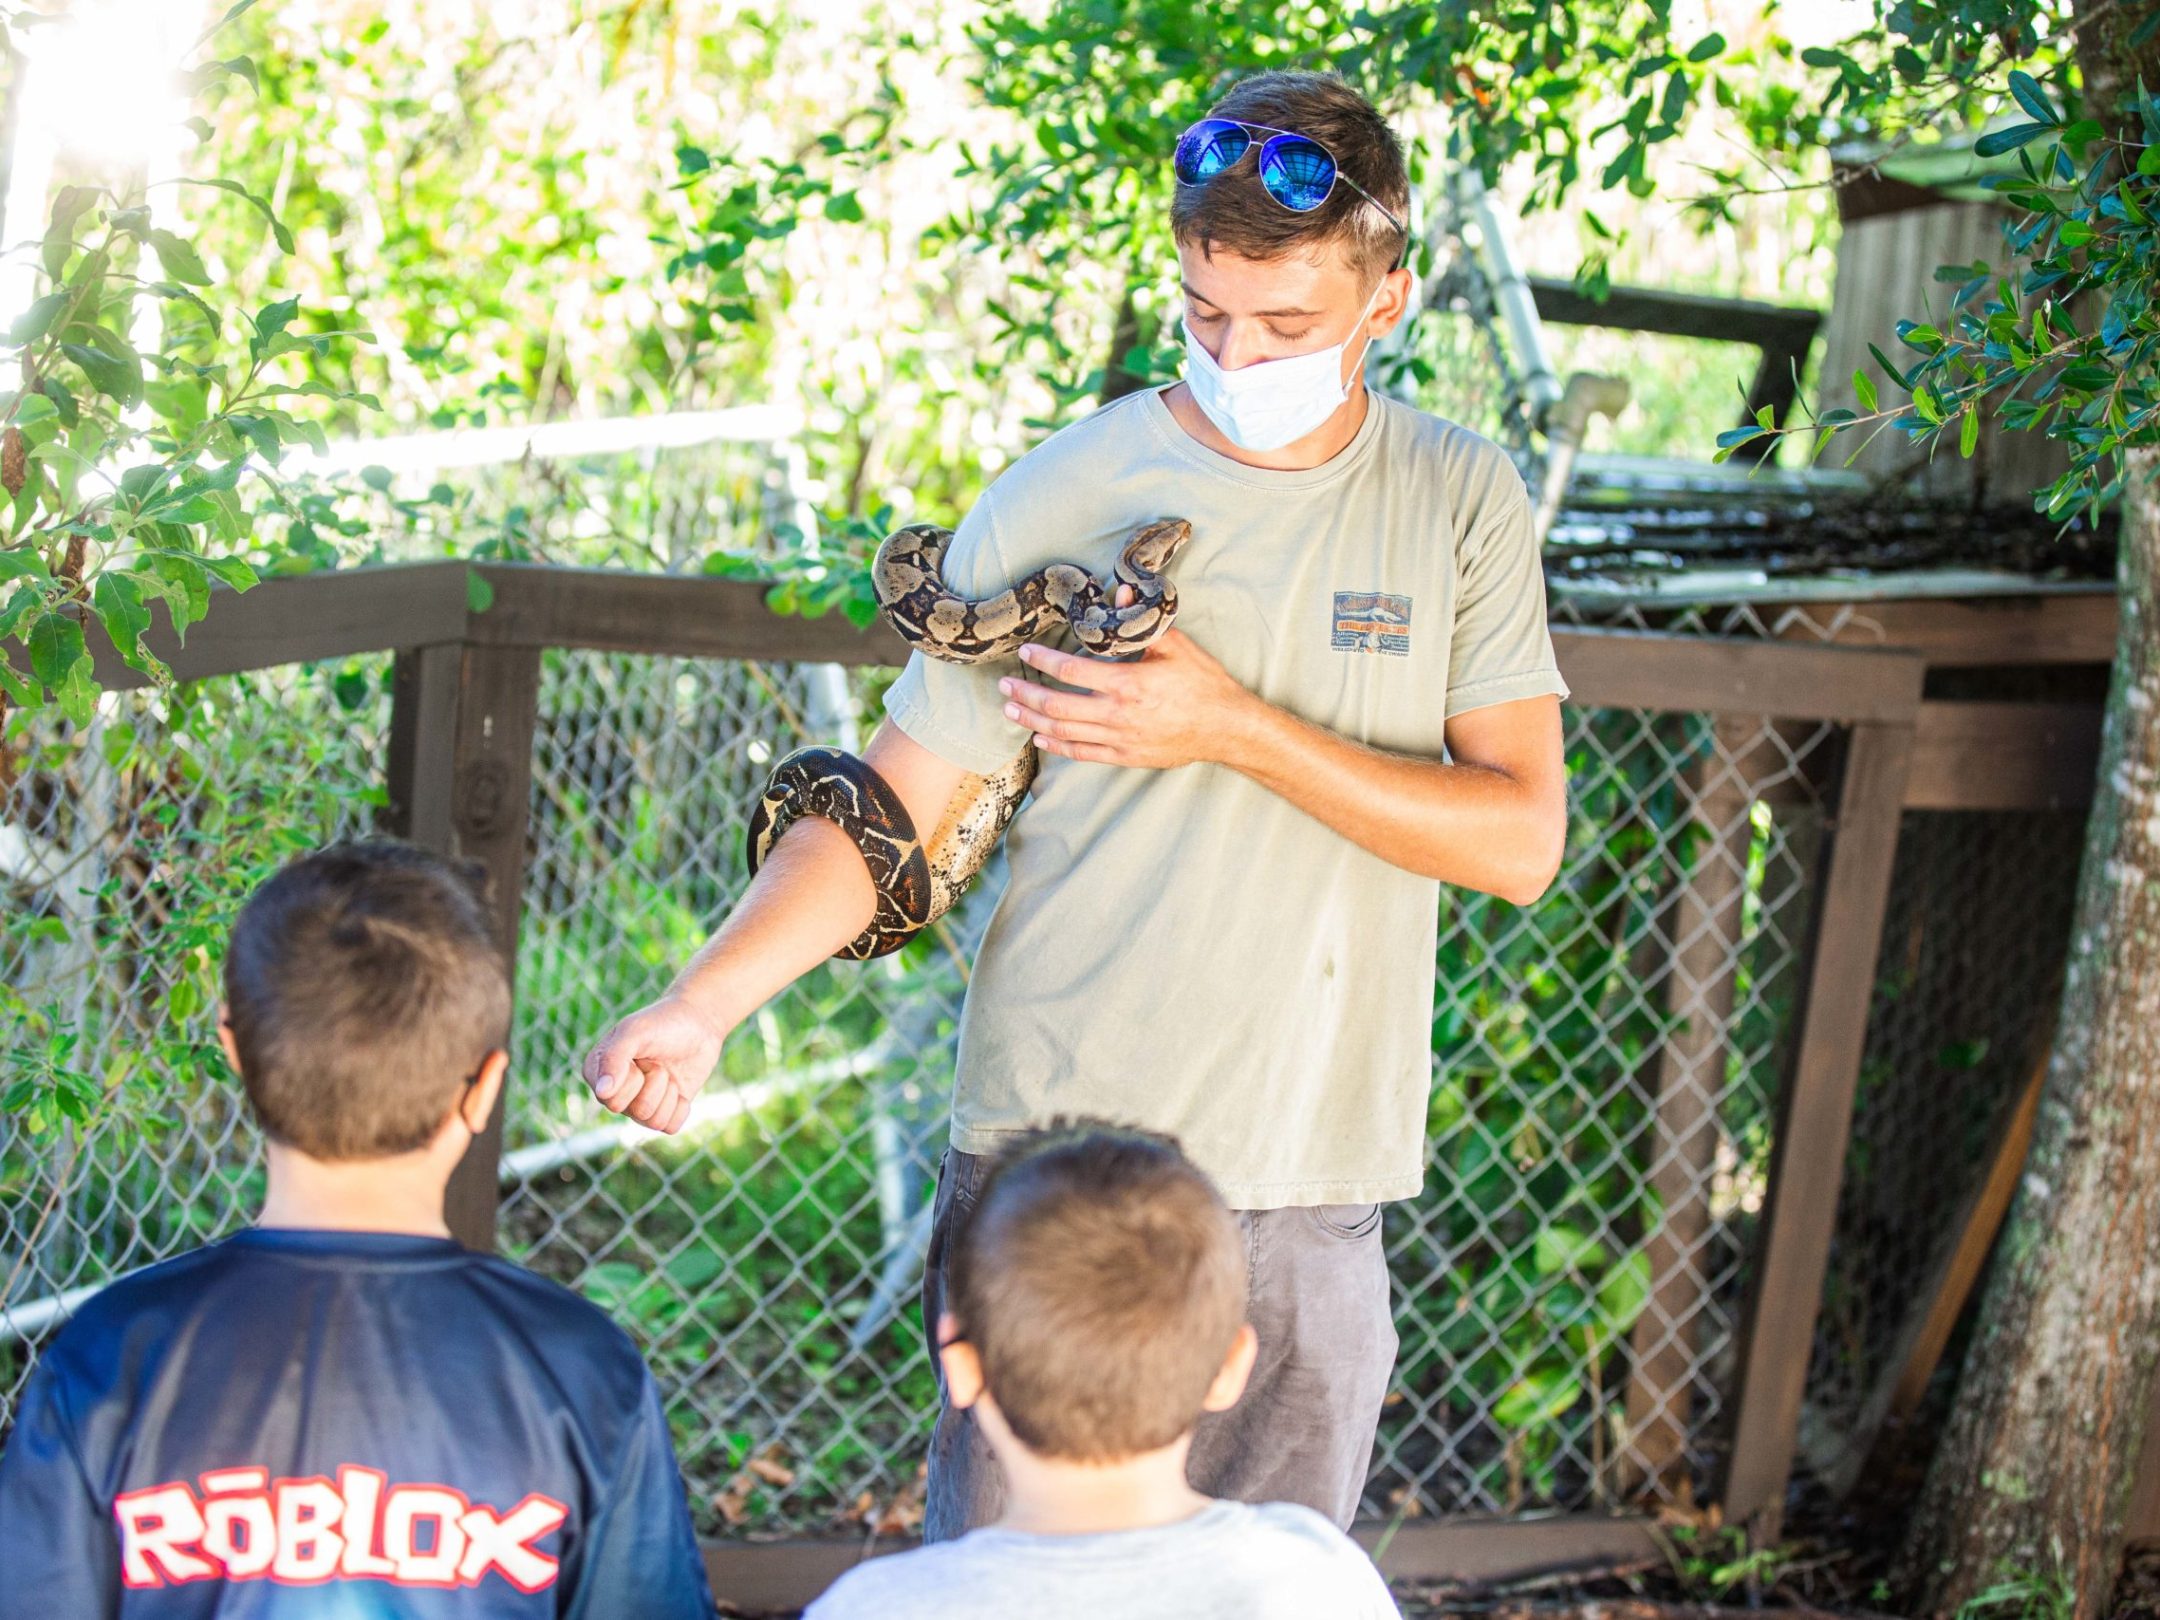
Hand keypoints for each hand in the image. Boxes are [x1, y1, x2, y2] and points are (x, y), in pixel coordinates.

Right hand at [581, 994, 729, 1133]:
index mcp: (597, 1072)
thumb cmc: (662, 1023)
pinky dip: (681, 1107)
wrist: (699, 1023)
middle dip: (653, 1084)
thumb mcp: (635, 1032)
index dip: (631, 1078)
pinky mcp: (664, 1112)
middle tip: (657, 1063)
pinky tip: (680, 1088)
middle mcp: (614, 1093)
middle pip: (631, 1111)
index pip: (609, 1098)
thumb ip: (614, 1058)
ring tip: (668, 1072)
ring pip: (652, 1121)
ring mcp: (638, 1104)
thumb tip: (603, 1093)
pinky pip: (670, 1127)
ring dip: (668, 1092)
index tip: (639, 1056)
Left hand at [998, 628, 1260, 769]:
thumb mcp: (1175, 646)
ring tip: (1011, 709)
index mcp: (1129, 683)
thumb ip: (1140, 623)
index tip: (1025, 654)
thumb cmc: (1203, 683)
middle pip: (1057, 706)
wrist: (1226, 728)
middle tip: (1004, 685)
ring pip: (1064, 732)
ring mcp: (1120, 738)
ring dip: (1032, 721)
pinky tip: (1040, 737)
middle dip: (1026, 694)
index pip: (1071, 670)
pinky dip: (1057, 746)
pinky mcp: (1125, 756)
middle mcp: (1119, 714)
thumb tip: (1119, 593)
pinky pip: (1083, 753)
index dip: (1043, 661)